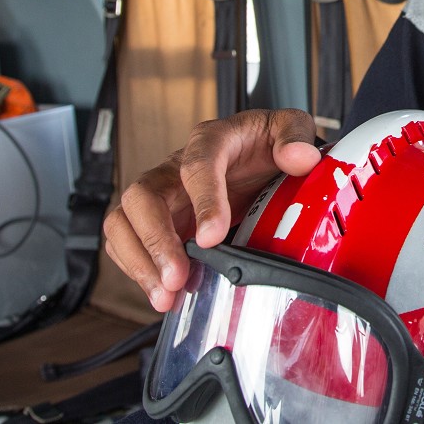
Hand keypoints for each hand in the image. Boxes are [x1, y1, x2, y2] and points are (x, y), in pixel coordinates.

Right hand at [102, 108, 320, 311]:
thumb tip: (299, 158)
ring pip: (124, 222)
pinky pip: (128, 243)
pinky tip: (165, 295)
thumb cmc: (267, 143)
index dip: (202, 201)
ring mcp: (163, 196)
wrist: (259, 158)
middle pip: (142, 196)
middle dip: (155, 240)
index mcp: (211, 141)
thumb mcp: (290, 127)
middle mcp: (175, 167)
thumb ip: (296, 135)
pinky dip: (139, 270)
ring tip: (166, 296)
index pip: (196, 165)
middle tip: (177, 277)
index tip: (212, 237)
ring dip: (140, 261)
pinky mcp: (158, 223)